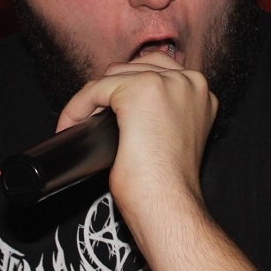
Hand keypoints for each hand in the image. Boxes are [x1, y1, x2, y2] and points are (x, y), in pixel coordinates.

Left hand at [56, 51, 216, 223]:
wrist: (169, 202)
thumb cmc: (168, 184)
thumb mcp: (173, 135)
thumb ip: (161, 112)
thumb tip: (121, 106)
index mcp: (200, 92)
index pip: (157, 70)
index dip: (129, 87)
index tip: (109, 111)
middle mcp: (188, 81)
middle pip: (134, 67)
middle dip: (111, 91)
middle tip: (93, 119)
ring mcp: (165, 82)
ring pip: (113, 76)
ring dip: (94, 98)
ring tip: (83, 123)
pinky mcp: (138, 90)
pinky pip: (94, 89)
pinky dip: (77, 108)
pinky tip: (71, 125)